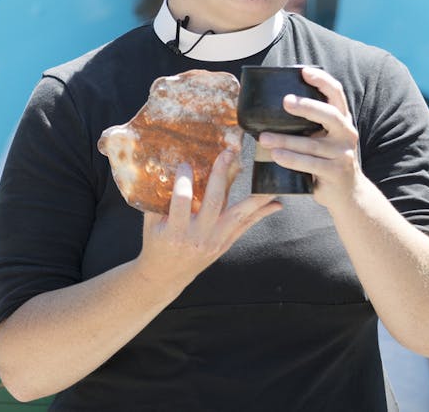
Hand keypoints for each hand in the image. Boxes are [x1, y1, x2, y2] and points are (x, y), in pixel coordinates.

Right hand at [136, 144, 280, 290]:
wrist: (166, 275)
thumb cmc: (157, 243)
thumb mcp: (152, 222)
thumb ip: (158, 199)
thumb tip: (165, 165)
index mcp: (175, 231)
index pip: (181, 201)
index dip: (184, 180)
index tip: (186, 163)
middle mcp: (198, 237)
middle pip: (213, 202)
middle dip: (220, 175)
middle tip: (226, 154)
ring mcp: (215, 242)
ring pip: (238, 216)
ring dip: (254, 197)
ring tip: (267, 182)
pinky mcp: (225, 244)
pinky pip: (245, 227)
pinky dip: (261, 214)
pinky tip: (276, 203)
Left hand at [256, 66, 361, 206]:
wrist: (348, 195)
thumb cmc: (328, 161)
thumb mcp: (325, 139)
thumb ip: (311, 125)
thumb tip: (273, 110)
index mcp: (342, 121)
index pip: (337, 94)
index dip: (322, 81)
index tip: (304, 71)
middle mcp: (347, 134)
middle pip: (330, 115)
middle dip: (307, 107)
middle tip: (285, 101)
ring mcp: (343, 155)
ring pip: (311, 143)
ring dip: (285, 140)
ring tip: (263, 138)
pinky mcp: (336, 173)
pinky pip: (310, 164)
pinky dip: (292, 159)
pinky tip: (276, 156)